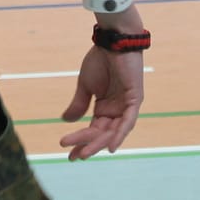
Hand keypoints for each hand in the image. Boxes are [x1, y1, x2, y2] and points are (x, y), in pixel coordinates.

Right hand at [59, 43, 144, 160]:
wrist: (112, 42)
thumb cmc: (100, 60)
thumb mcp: (85, 86)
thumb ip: (79, 104)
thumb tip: (66, 121)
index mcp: (105, 108)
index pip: (93, 129)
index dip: (81, 140)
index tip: (67, 151)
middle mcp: (116, 110)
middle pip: (102, 133)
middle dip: (88, 145)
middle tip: (74, 157)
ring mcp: (126, 106)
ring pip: (113, 131)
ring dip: (99, 143)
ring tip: (85, 153)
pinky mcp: (134, 99)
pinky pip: (128, 121)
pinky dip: (120, 134)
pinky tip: (111, 147)